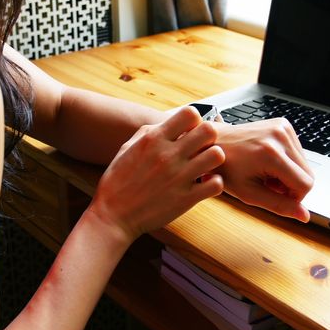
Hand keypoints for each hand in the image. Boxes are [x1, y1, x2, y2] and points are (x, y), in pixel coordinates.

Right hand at [87, 107, 225, 242]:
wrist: (113, 215)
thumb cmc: (117, 182)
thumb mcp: (127, 148)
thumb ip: (148, 132)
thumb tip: (167, 122)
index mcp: (154, 140)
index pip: (189, 113)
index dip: (194, 120)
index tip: (190, 130)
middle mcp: (168, 155)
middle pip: (209, 131)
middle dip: (208, 136)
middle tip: (202, 146)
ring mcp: (179, 177)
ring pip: (217, 155)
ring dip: (214, 159)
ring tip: (205, 165)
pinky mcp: (186, 199)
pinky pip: (216, 184)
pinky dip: (214, 183)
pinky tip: (204, 184)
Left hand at [211, 118, 313, 220]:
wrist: (212, 143)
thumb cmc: (225, 169)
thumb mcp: (249, 193)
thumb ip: (279, 205)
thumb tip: (305, 216)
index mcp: (272, 154)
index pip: (305, 184)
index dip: (294, 197)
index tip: (276, 195)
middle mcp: (280, 136)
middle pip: (308, 174)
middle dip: (292, 186)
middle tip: (268, 185)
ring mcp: (283, 127)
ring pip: (305, 164)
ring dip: (290, 174)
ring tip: (265, 173)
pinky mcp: (283, 124)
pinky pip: (297, 151)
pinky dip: (287, 161)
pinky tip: (268, 162)